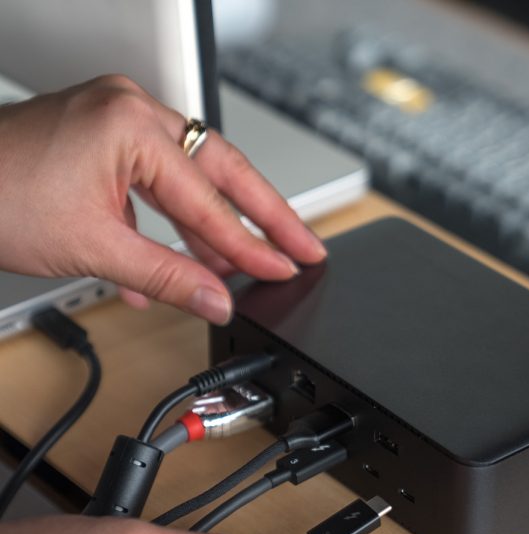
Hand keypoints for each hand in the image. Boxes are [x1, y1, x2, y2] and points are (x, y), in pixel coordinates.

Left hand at [0, 75, 326, 323]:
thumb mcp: (95, 248)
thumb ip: (166, 277)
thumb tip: (216, 299)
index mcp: (131, 126)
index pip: (210, 200)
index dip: (251, 244)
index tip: (285, 266)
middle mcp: (130, 110)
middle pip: (220, 169)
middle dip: (264, 215)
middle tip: (304, 244)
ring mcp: (114, 119)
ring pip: (187, 176)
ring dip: (211, 225)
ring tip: (246, 262)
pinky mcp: (102, 138)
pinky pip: (152, 181)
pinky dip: (166, 221)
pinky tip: (175, 261)